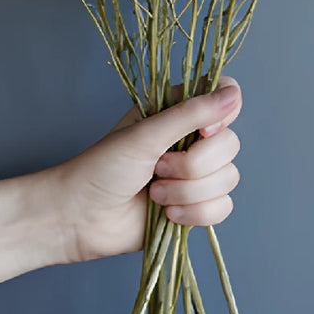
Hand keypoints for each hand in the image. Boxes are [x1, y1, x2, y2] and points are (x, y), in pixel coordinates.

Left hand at [55, 76, 242, 262]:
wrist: (80, 218)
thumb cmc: (101, 169)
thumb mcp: (145, 135)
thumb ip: (190, 113)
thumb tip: (233, 94)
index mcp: (178, 111)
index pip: (225, 96)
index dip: (223, 115)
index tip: (202, 132)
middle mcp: (191, 140)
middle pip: (230, 145)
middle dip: (193, 165)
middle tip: (157, 168)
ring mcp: (195, 176)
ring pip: (227, 179)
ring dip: (187, 192)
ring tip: (154, 193)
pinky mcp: (195, 207)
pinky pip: (221, 208)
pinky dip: (194, 214)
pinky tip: (167, 214)